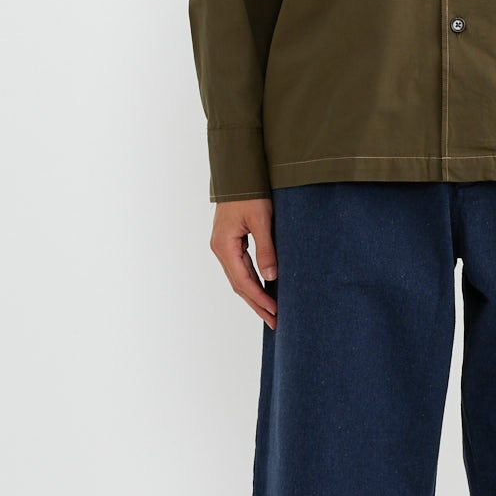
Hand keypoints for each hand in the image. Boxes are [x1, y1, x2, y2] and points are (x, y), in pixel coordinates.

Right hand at [211, 197, 277, 326]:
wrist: (238, 173)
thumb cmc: (250, 193)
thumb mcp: (261, 220)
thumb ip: (266, 249)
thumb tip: (271, 277)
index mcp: (224, 246)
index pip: (243, 281)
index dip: (260, 299)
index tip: (275, 312)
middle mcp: (220, 249)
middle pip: (239, 285)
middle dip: (257, 304)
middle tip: (274, 322)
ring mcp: (223, 246)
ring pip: (239, 278)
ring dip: (254, 296)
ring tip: (270, 312)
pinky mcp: (229, 242)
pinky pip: (240, 268)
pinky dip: (252, 282)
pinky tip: (263, 290)